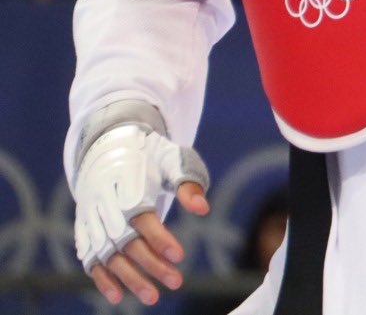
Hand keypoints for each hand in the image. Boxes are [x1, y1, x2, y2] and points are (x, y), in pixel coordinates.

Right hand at [74, 124, 210, 305]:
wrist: (109, 146)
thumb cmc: (149, 156)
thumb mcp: (172, 160)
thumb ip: (187, 182)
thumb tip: (203, 209)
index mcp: (127, 186)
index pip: (142, 219)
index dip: (159, 239)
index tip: (180, 256)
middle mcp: (105, 206)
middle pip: (126, 242)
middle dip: (150, 265)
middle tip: (177, 282)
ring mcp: (92, 219)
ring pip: (108, 255)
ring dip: (128, 279)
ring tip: (152, 297)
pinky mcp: (84, 229)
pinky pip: (89, 258)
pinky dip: (100, 278)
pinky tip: (116, 297)